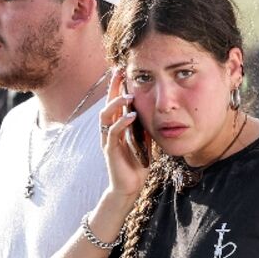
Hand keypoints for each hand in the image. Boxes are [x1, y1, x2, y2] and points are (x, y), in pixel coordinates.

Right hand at [100, 69, 149, 198]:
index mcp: (116, 127)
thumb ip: (144, 127)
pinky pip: (113, 133)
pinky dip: (122, 123)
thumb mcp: (143, 141)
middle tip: (120, 72)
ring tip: (129, 96)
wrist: (129, 187)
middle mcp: (108, 130)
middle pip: (106, 103)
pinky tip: (132, 116)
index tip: (123, 70)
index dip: (117, 86)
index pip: (114, 102)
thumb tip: (152, 112)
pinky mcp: (110, 150)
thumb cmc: (136, 165)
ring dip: (116, 104)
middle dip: (113, 88)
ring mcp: (107, 140)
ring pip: (106, 115)